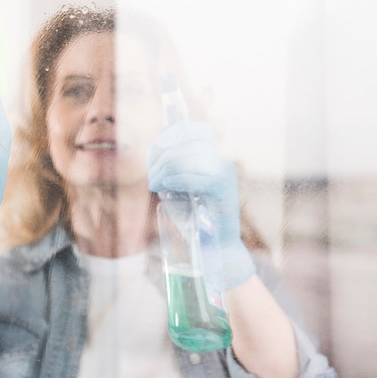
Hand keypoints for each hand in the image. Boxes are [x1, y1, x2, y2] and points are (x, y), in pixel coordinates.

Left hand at [146, 121, 254, 288]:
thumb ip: (171, 170)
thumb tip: (153, 154)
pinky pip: (196, 176)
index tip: (154, 153)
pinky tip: (166, 187)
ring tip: (155, 184)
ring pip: (188, 159)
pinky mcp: (224, 188)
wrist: (217, 247)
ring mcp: (224, 173)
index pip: (192, 130)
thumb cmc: (195, 219)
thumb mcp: (179, 189)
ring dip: (165, 171)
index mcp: (211, 158)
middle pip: (184, 145)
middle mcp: (220, 161)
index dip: (170, 136)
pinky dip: (177, 179)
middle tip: (152, 177)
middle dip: (161, 159)